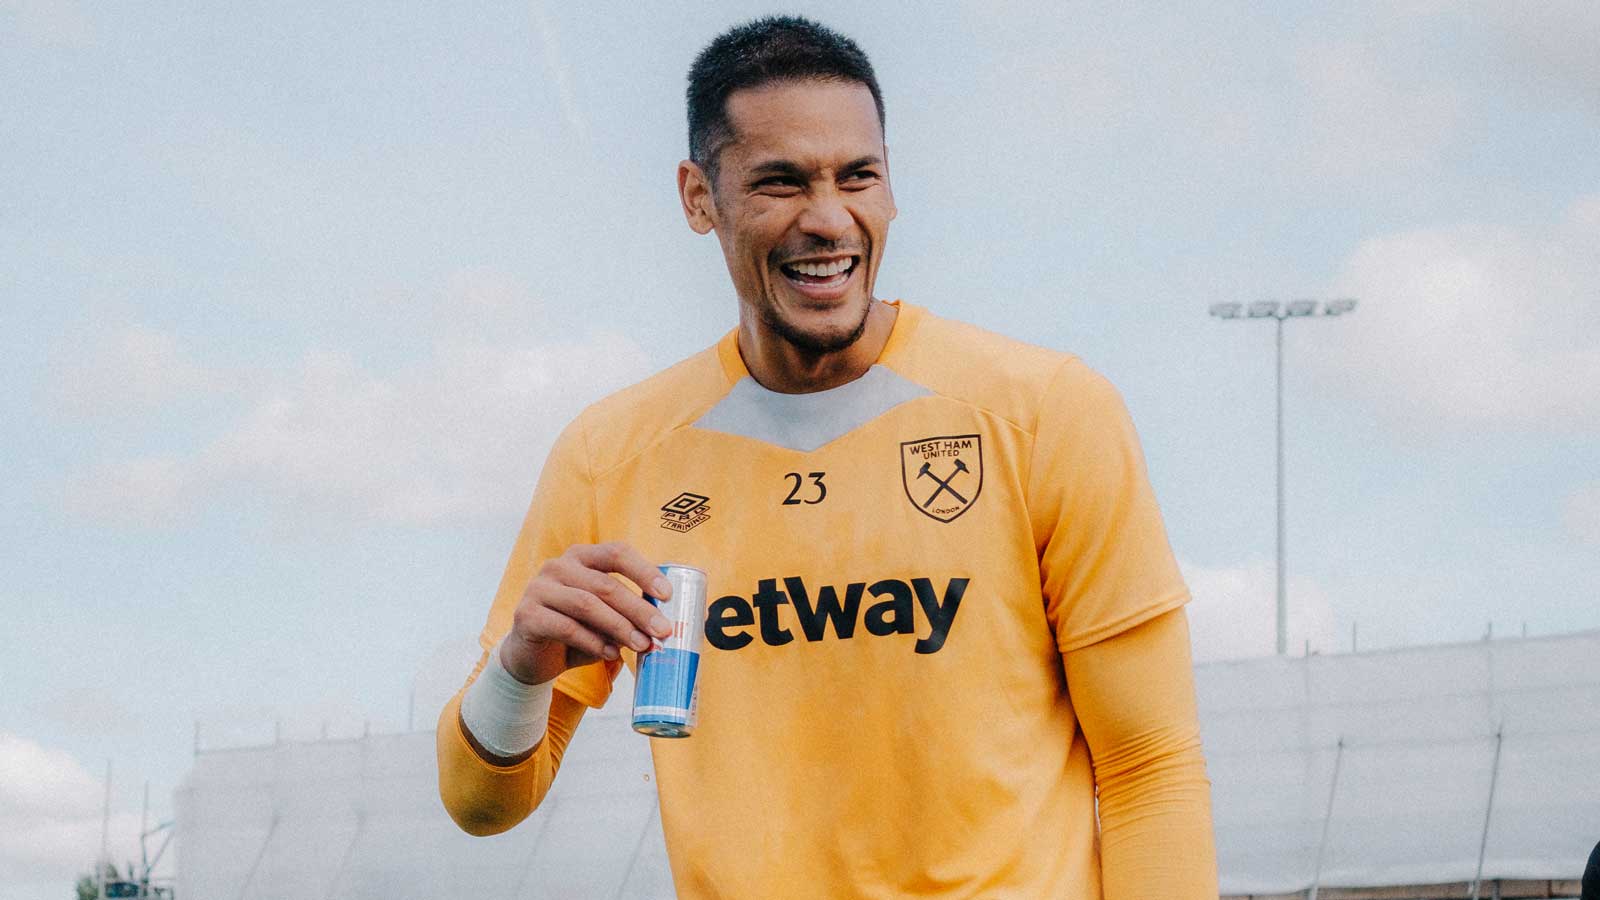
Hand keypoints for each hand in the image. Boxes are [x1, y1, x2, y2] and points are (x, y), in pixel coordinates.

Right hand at [499, 542, 673, 685]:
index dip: (644, 571)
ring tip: (642, 645)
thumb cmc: (575, 631)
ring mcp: (539, 588)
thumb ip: (626, 614)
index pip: (617, 553)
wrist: (532, 657)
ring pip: (587, 604)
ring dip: (619, 627)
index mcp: (581, 557)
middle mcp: (558, 566)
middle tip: (662, 630)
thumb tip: (661, 624)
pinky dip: (593, 642)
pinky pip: (566, 627)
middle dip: (638, 609)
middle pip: (605, 584)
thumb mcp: (604, 618)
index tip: (667, 594)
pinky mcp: (526, 615)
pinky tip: (610, 654)